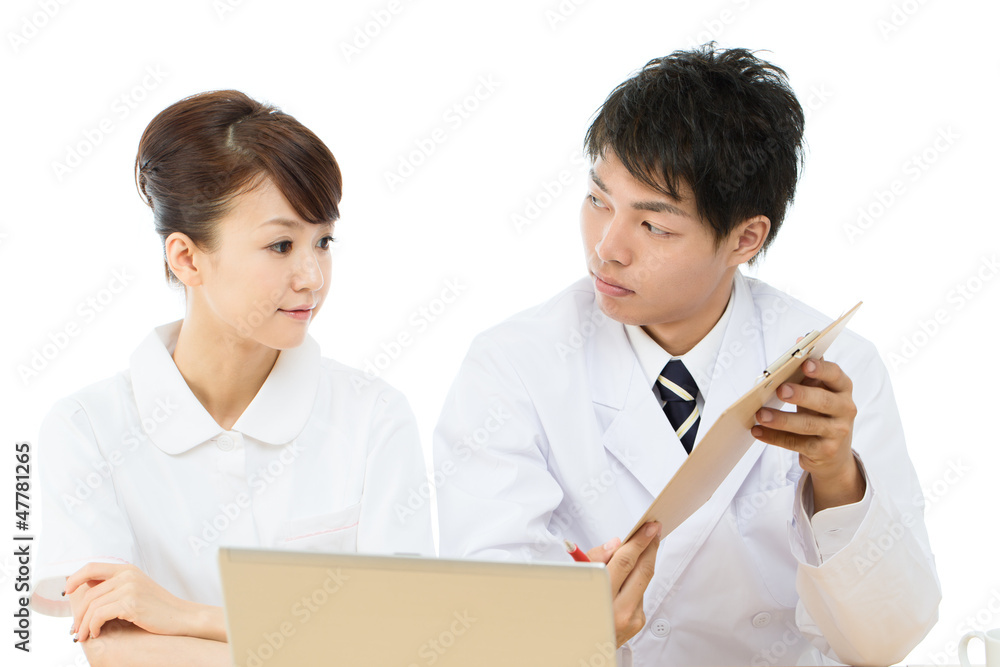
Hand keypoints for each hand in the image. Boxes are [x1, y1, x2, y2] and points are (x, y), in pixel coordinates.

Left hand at [65, 563, 220, 642]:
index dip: (74, 579)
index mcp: (127, 569)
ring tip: (84, 636)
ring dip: (84, 624)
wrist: (182, 617)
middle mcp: (127, 575)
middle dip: (78, 614)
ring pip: (92, 606)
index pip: (91, 568)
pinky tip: (97, 632)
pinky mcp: (131, 603)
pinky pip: (100, 614)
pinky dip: (94, 626)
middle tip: (76, 629)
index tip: (67, 592)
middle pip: (88, 593)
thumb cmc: (159, 608)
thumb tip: (87, 592)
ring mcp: (129, 588)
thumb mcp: (137, 590)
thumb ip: (116, 586)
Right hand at [586, 521, 660, 646]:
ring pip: (643, 582)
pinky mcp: (638, 623)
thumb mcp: (577, 578)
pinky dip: (636, 582)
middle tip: (654, 531)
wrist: (580, 647)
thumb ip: (596, 558)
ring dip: (643, 564)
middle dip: (650, 547)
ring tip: (640, 549)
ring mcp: (632, 618)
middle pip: (643, 570)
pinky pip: (640, 595)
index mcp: (601, 597)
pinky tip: (628, 579)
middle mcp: (620, 610)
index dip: (639, 541)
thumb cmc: (573, 610)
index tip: (649, 528)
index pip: (625, 561)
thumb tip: (617, 544)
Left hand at [751, 357, 864, 510]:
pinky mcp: (824, 451)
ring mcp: (837, 432)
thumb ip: (811, 367)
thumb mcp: (820, 389)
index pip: (835, 375)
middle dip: (801, 395)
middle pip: (823, 401)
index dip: (821, 369)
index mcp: (843, 388)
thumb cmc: (821, 411)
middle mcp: (845, 409)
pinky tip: (757, 431)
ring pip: (807, 425)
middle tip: (780, 390)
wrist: (833, 453)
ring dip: (781, 419)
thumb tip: (801, 338)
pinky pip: (796, 444)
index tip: (804, 363)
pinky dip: (774, 437)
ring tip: (760, 414)